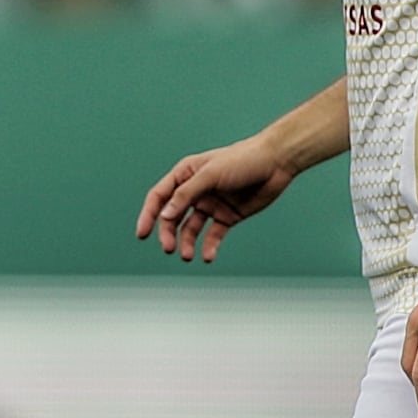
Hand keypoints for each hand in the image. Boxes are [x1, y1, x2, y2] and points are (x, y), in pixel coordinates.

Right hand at [136, 135, 293, 262]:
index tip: (142, 234)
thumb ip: (186, 195)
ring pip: (191, 229)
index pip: (159, 196)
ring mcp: (211, 204)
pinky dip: (209, 247)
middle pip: (172, 216)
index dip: (148, 215)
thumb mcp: (210, 175)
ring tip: (188, 256)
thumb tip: (164, 215)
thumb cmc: (241, 160)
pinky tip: (208, 256)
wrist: (276, 163)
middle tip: (169, 248)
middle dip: (168, 233)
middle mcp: (195, 191)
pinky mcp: (227, 216)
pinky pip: (213, 235)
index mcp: (185, 174)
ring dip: (187, 243)